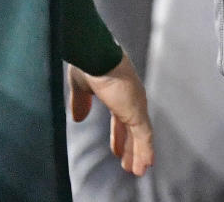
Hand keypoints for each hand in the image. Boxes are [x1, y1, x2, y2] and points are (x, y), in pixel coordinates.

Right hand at [68, 55, 153, 176]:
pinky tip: (146, 164)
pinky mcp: (137, 111)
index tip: (116, 150)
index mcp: (117, 92)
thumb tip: (78, 117)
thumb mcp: (81, 88)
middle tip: (127, 163)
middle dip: (130, 147)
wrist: (95, 54)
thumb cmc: (88, 62)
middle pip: (132, 129)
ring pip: (140, 135)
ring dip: (138, 154)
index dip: (118, 136)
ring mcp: (136, 105)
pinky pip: (144, 136)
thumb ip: (81, 102)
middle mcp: (130, 98)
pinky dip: (145, 151)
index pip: (120, 119)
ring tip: (137, 170)